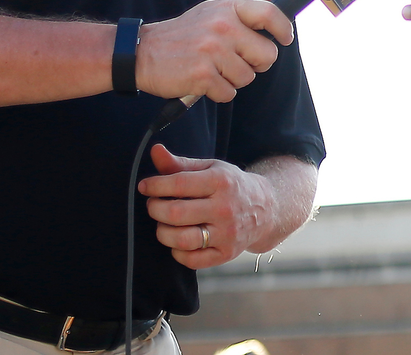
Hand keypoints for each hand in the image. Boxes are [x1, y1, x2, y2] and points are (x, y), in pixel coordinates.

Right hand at [134, 0, 292, 101]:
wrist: (143, 52)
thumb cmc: (185, 32)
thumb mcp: (215, 9)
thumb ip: (249, 3)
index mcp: (228, 9)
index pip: (271, 14)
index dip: (284, 29)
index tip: (284, 38)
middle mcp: (222, 27)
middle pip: (267, 55)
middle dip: (257, 63)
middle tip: (237, 60)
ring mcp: (212, 51)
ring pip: (248, 77)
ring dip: (233, 79)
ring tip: (213, 67)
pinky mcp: (202, 75)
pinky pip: (229, 93)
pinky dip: (218, 92)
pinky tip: (203, 80)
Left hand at [138, 144, 273, 268]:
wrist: (265, 209)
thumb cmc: (230, 185)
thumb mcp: (210, 168)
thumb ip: (180, 163)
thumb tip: (155, 151)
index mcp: (221, 182)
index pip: (179, 184)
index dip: (155, 185)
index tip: (145, 186)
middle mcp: (225, 208)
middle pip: (176, 213)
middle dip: (155, 209)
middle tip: (153, 205)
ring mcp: (227, 234)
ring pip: (182, 239)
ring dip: (163, 232)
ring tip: (163, 223)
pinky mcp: (227, 254)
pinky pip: (192, 260)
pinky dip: (177, 252)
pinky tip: (177, 241)